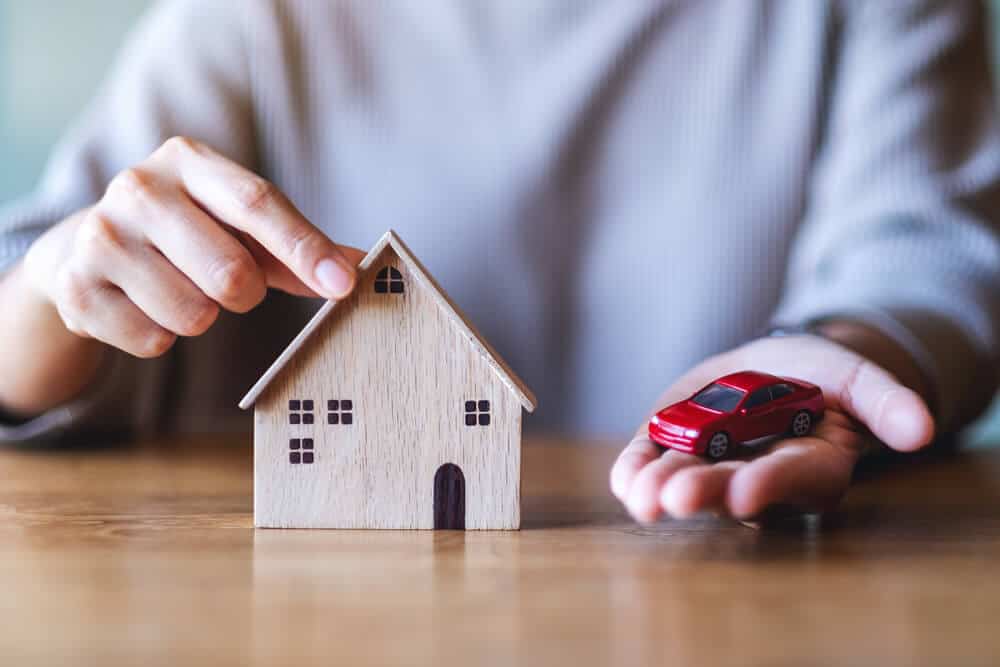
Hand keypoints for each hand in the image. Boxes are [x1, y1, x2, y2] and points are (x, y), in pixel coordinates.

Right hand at [23, 136, 364, 357]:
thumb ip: (299, 248)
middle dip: (246, 294)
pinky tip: (143, 306)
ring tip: (179, 290)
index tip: (345, 285)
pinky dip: (161, 336)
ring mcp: (100, 236)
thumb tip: (360, 268)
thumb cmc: (188, 233)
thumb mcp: (239, 227)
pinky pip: (153, 342)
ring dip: (201, 317)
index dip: (306, 248)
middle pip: (231, 273)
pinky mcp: (75, 288)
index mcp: (189, 161)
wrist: (86, 248)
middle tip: (231, 286)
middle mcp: (138, 188)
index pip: (258, 203)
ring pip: (192, 316)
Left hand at [609, 333, 934, 521]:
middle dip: (704, 494)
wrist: (773, 367)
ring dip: (661, 491)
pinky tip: (625, 479)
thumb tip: (922, 429)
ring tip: (642, 496)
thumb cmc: (820, 377)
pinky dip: (635, 471)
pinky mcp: (674, 447)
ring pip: (687, 483)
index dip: (771, 486)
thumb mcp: (856, 377)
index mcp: (810, 465)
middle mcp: (758, 477)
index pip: (792, 481)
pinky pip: (652, 464)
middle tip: (677, 499)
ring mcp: (711, 465)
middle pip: (731, 491)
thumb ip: (885, 401)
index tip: (748, 493)